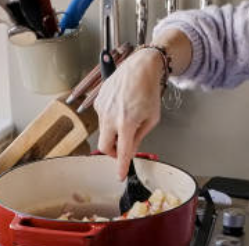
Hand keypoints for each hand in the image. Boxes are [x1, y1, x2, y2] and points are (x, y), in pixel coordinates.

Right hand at [94, 48, 164, 180]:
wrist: (140, 68)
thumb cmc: (148, 90)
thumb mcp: (151, 118)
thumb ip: (139, 137)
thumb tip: (130, 150)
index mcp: (126, 122)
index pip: (121, 151)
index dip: (120, 166)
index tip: (119, 175)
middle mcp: (110, 116)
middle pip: (104, 145)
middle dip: (111, 151)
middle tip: (121, 149)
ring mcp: (101, 108)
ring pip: (103, 131)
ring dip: (113, 132)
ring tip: (127, 117)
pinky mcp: (98, 101)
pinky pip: (102, 118)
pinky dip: (110, 119)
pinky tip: (121, 107)